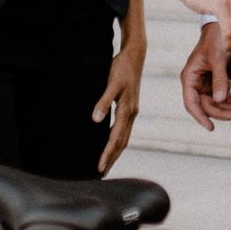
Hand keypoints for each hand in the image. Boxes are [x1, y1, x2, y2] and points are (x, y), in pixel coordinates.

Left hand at [91, 42, 145, 171]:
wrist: (134, 55)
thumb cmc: (122, 68)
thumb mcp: (111, 82)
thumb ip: (104, 101)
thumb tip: (96, 119)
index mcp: (127, 111)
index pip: (115, 139)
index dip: (107, 154)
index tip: (99, 168)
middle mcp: (131, 114)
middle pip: (121, 142)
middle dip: (111, 158)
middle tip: (101, 174)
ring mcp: (131, 112)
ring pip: (124, 138)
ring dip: (115, 152)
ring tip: (106, 164)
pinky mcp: (129, 108)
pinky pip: (123, 130)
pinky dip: (117, 141)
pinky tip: (112, 144)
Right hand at [180, 20, 230, 129]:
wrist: (227, 25)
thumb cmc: (217, 38)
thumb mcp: (218, 59)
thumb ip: (219, 80)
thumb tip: (221, 100)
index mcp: (190, 76)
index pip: (191, 103)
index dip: (200, 117)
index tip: (211, 127)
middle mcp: (196, 81)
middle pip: (206, 106)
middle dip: (221, 112)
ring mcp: (206, 82)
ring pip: (215, 103)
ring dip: (228, 107)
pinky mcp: (216, 80)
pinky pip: (222, 97)